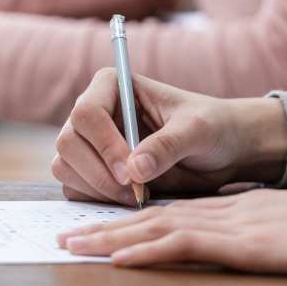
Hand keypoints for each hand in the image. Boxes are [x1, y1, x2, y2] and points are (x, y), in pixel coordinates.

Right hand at [52, 69, 286, 205]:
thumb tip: (135, 170)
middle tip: (134, 192)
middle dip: (98, 173)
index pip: (86, 113)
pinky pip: (75, 188)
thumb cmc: (211, 127)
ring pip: (65, 167)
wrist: (220, 152)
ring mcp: (89, 143)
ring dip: (97, 189)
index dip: (104, 145)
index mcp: (112, 86)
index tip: (132, 173)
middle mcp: (94, 112)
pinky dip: (96, 200)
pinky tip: (130, 199)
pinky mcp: (92, 171)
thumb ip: (168, 145)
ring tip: (138, 195)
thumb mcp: (197, 130)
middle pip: (68, 142)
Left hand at [58, 184, 286, 279]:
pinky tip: (119, 257)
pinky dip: (147, 250)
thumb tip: (250, 249)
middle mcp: (228, 210)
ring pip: (157, 227)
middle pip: (154, 216)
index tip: (101, 229)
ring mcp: (235, 224)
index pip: (174, 212)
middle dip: (106, 227)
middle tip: (66, 236)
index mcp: (238, 208)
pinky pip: (185, 245)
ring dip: (111, 237)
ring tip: (73, 246)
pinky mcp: (245, 243)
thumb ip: (269, 237)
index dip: (133, 220)